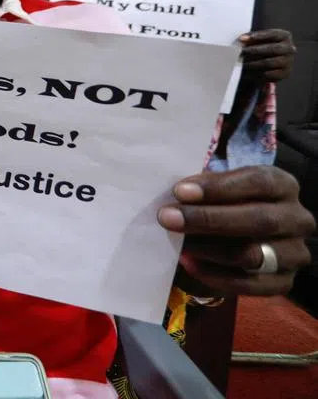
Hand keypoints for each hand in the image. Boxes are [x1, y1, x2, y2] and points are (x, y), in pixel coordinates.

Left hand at [158, 166, 314, 295]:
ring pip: (254, 254)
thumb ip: (205, 189)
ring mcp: (295, 253)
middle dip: (208, 219)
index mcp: (283, 185)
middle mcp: (297, 218)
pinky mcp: (285, 282)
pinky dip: (215, 275)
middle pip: (258, 220)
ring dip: (209, 249)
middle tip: (167, 218)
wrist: (243, 237)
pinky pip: (250, 284)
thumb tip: (176, 195)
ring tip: (178, 245)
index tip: (179, 191)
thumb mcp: (220, 188)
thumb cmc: (226, 203)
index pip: (257, 182)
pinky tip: (189, 263)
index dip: (218, 187)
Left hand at [239, 29, 293, 85]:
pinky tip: (247, 73)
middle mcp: (289, 48)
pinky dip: (257, 73)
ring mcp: (288, 61)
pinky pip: (270, 74)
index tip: (244, 38)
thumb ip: (251, 38)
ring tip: (242, 63)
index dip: (259, 35)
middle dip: (255, 50)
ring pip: (270, 62)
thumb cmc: (262, 46)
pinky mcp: (285, 73)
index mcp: (284, 36)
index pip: (274, 34)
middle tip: (242, 52)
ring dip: (254, 63)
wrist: (269, 63)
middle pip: (273, 49)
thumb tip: (242, 39)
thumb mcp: (258, 39)